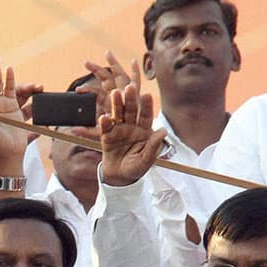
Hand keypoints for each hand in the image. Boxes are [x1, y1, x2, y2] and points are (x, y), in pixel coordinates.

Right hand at [85, 52, 166, 186]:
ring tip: (115, 94)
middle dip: (130, 99)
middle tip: (129, 88)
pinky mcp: (107, 136)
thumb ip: (153, 146)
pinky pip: (106, 128)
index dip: (147, 106)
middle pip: (131, 111)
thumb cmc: (136, 168)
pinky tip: (103, 117)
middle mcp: (132, 127)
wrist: (120, 177)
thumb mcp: (147, 160)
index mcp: (144, 131)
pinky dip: (104, 122)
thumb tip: (163, 131)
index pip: (146, 115)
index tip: (147, 95)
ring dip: (116, 104)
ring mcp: (119, 130)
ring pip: (118, 114)